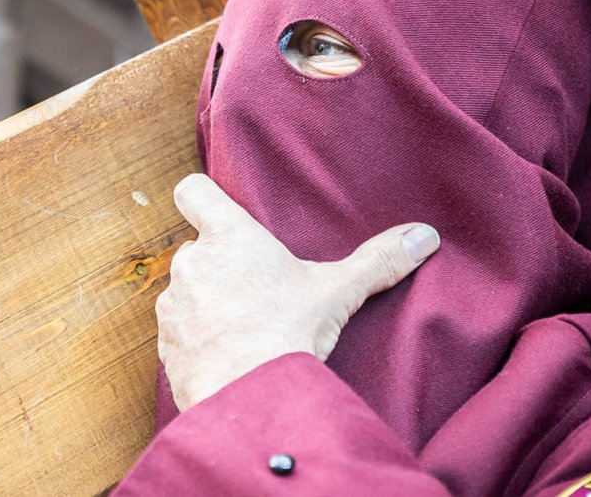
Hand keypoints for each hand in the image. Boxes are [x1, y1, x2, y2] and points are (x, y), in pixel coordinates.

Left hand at [156, 174, 439, 409]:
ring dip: (207, 305)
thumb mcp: (338, 292)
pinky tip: (229, 359)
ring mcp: (173, 306)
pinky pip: (180, 335)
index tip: (219, 213)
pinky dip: (198, 343)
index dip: (202, 198)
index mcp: (228, 236)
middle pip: (197, 248)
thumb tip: (425, 236)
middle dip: (221, 267)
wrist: (249, 397)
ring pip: (186, 293)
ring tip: (244, 330)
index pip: (192, 191)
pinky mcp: (166, 346)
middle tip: (256, 290)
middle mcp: (191, 263)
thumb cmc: (288, 331)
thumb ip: (378, 261)